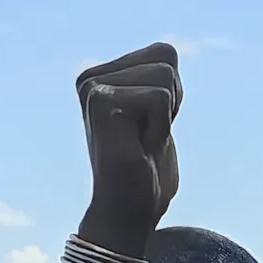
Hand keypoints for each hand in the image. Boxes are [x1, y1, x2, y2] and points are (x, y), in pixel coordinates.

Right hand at [75, 41, 181, 249]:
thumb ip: (159, 79)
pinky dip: (159, 128)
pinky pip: (159, 97)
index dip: (172, 95)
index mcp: (101, 76)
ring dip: (164, 119)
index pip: (164, 53)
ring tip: (139, 144)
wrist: (128, 213)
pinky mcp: (100, 101)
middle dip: (170, 103)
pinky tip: (137, 149)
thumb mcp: (159, 115)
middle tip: (145, 138)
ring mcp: (92, 87)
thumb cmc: (146, 172)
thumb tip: (165, 48)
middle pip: (165, 57)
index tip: (149, 127)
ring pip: (164, 76)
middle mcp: (89, 77)